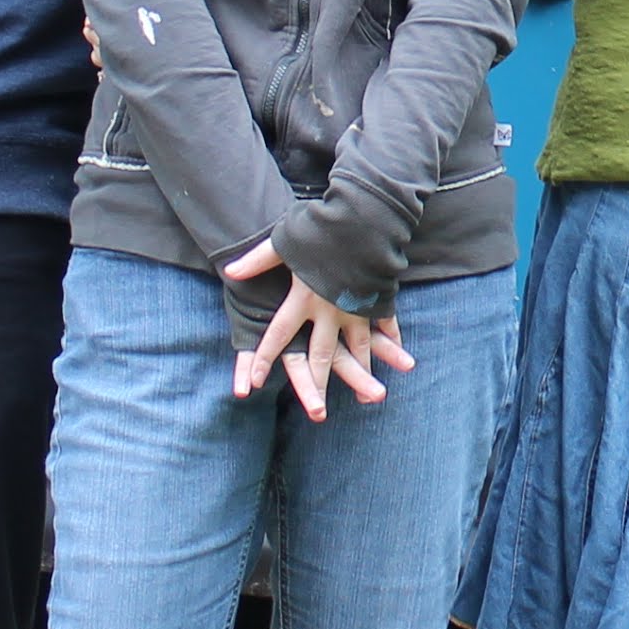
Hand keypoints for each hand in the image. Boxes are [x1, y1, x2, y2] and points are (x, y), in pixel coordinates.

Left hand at [222, 239, 413, 421]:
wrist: (362, 216)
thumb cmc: (319, 227)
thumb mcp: (283, 242)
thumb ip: (258, 261)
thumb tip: (229, 271)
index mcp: (302, 298)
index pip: (278, 334)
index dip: (264, 358)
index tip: (253, 384)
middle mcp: (329, 309)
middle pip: (322, 354)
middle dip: (317, 384)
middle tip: (317, 412)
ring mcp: (356, 307)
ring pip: (359, 348)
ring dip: (362, 373)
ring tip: (367, 396)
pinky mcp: (377, 298)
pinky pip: (385, 326)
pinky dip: (391, 342)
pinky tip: (398, 356)